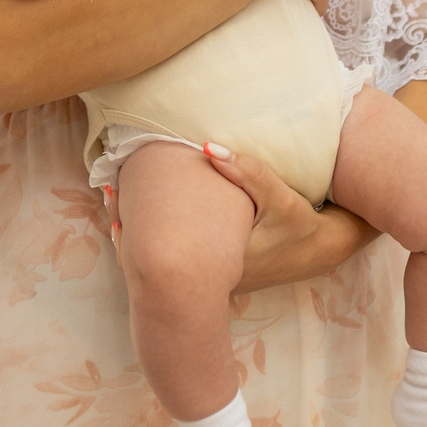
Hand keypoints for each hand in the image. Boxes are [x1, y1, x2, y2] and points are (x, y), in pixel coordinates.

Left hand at [98, 142, 375, 293]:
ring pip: (164, 258)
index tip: (113, 191)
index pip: (163, 245)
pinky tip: (145, 215)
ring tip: (117, 197)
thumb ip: (247, 170)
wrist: (318, 252)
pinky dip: (160, 237)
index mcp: (219, 260)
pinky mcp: (215, 274)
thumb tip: (207, 146)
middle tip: (108, 189)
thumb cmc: (298, 224)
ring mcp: (211, 280)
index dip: (133, 222)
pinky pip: (177, 257)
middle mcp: (210, 276)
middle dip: (131, 222)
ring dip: (143, 230)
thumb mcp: (278, 196)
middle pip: (155, 255)